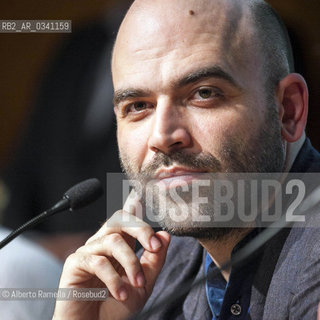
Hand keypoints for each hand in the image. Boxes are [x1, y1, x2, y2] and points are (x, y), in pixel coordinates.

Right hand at [52, 191, 170, 319]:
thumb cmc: (116, 307)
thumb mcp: (143, 283)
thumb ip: (153, 260)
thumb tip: (164, 236)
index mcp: (119, 245)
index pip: (126, 219)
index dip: (133, 204)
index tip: (141, 192)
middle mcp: (103, 242)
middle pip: (121, 219)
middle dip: (141, 229)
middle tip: (154, 246)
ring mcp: (89, 251)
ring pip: (113, 240)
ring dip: (130, 263)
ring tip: (137, 285)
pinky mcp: (75, 263)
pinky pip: (98, 261)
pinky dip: (114, 279)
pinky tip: (121, 294)